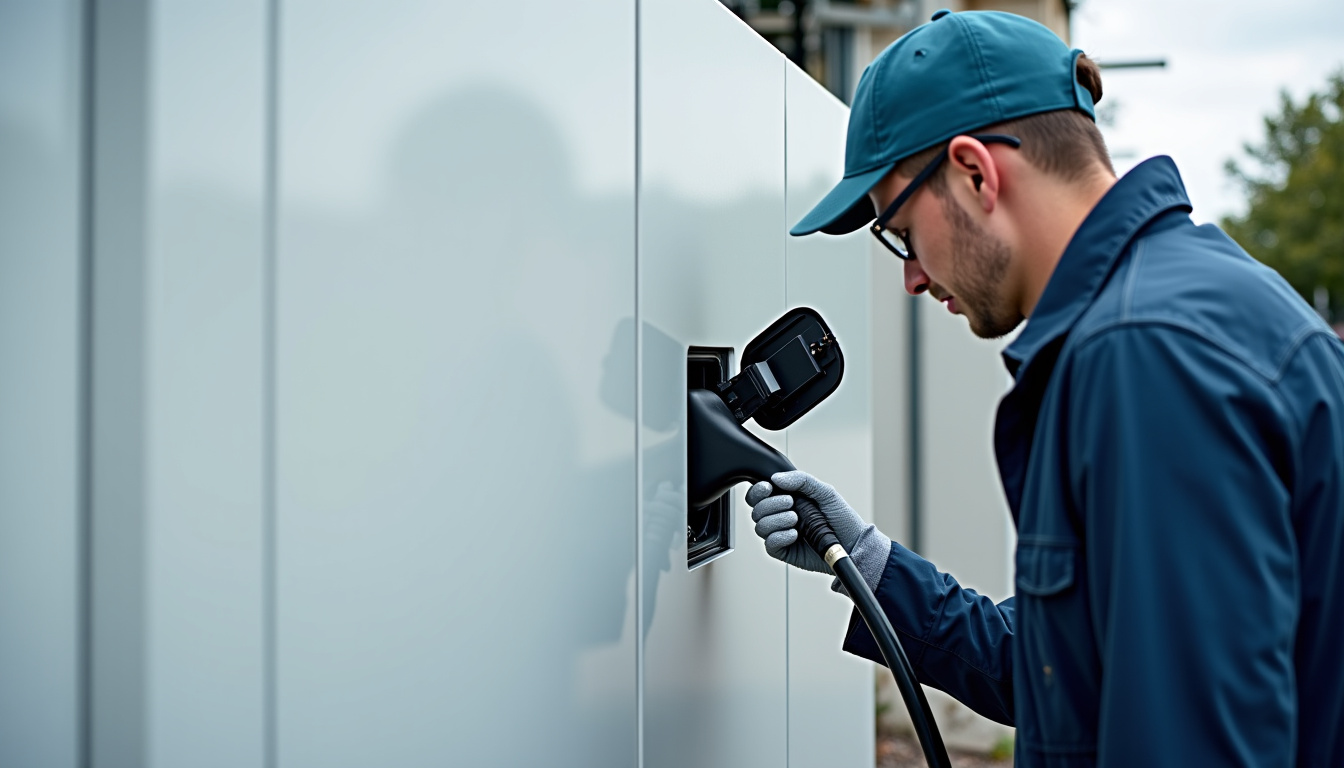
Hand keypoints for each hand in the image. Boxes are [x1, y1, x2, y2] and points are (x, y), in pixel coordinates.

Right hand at [746, 470, 891, 590]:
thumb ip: (802, 480)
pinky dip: (779, 536)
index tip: (768, 487)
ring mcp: (781, 533)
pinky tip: (795, 534)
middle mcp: (780, 516)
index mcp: (787, 499)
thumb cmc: (842, 519)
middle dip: (771, 504)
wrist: (853, 545)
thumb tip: (776, 478)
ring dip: (776, 520)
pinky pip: (769, 543)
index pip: (760, 494)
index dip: (758, 490)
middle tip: (790, 504)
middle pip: (756, 509)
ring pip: (760, 526)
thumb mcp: (825, 492)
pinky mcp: (783, 551)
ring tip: (796, 519)